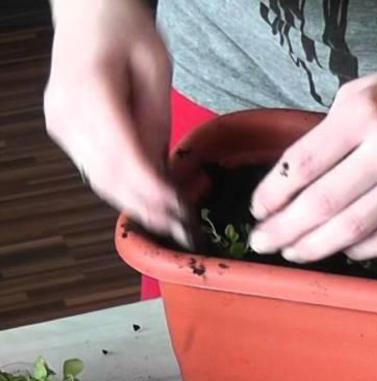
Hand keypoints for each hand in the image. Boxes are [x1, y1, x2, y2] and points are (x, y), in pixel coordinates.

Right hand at [44, 0, 186, 245]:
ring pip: (98, 180)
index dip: (150, 190)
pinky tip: (149, 203)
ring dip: (136, 205)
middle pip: (108, 176)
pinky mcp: (64, 133)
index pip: (121, 155)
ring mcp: (60, 126)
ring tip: (170, 223)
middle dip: (147, 207)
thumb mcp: (155, 69)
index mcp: (90, 92)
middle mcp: (66, 114)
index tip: (177, 210)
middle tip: (181, 228)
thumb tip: (161, 171)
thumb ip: (156, 121)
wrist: (88, 14)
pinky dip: (123, 190)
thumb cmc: (125, 32)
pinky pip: (95, 170)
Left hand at [248, 51, 376, 262]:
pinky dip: (358, 250)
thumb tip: (294, 182)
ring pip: (353, 229)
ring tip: (292, 252)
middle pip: (321, 204)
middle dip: (283, 230)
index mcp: (363, 112)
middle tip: (262, 242)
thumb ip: (330, 132)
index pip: (302, 164)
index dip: (272, 194)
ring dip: (315, 247)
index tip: (257, 209)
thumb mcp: (363, 91)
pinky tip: (341, 249)